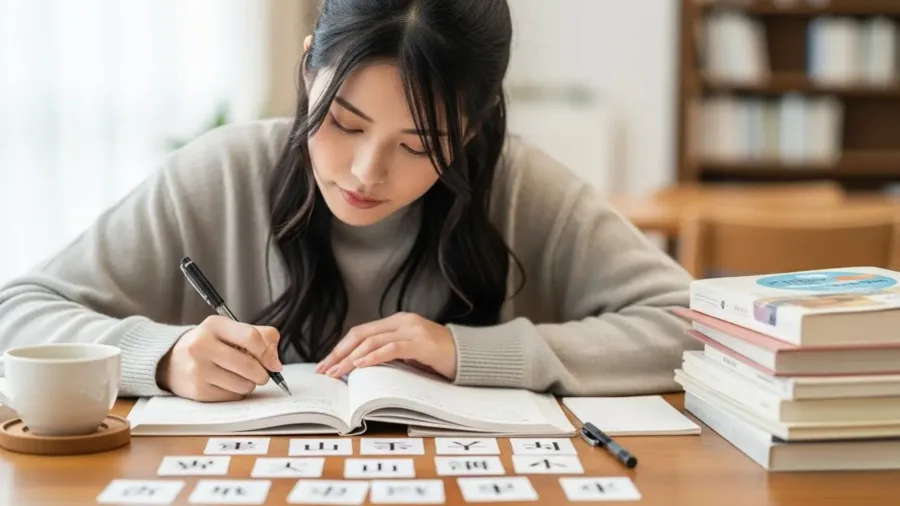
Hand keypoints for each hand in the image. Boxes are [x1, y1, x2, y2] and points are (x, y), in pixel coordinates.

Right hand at [156, 315, 282, 401]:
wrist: (170, 360)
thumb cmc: (209, 344)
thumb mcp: (230, 330)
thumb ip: (259, 336)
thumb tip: (275, 361)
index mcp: (214, 325)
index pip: (251, 337)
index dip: (268, 353)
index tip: (274, 364)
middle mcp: (202, 345)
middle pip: (249, 365)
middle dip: (263, 373)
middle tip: (262, 374)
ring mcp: (198, 369)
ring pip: (243, 384)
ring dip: (249, 384)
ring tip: (240, 377)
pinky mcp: (197, 390)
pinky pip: (232, 396)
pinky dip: (236, 392)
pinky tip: (227, 384)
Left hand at [315, 312, 456, 380]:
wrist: (471, 356)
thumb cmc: (440, 357)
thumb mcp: (410, 353)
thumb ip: (389, 353)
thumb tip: (359, 367)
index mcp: (397, 322)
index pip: (361, 331)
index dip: (341, 347)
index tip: (327, 363)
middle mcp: (402, 321)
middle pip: (361, 334)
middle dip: (340, 353)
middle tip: (326, 370)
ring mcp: (412, 330)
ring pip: (372, 341)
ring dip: (351, 358)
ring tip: (338, 372)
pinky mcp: (421, 343)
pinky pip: (392, 349)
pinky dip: (374, 357)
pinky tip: (361, 365)